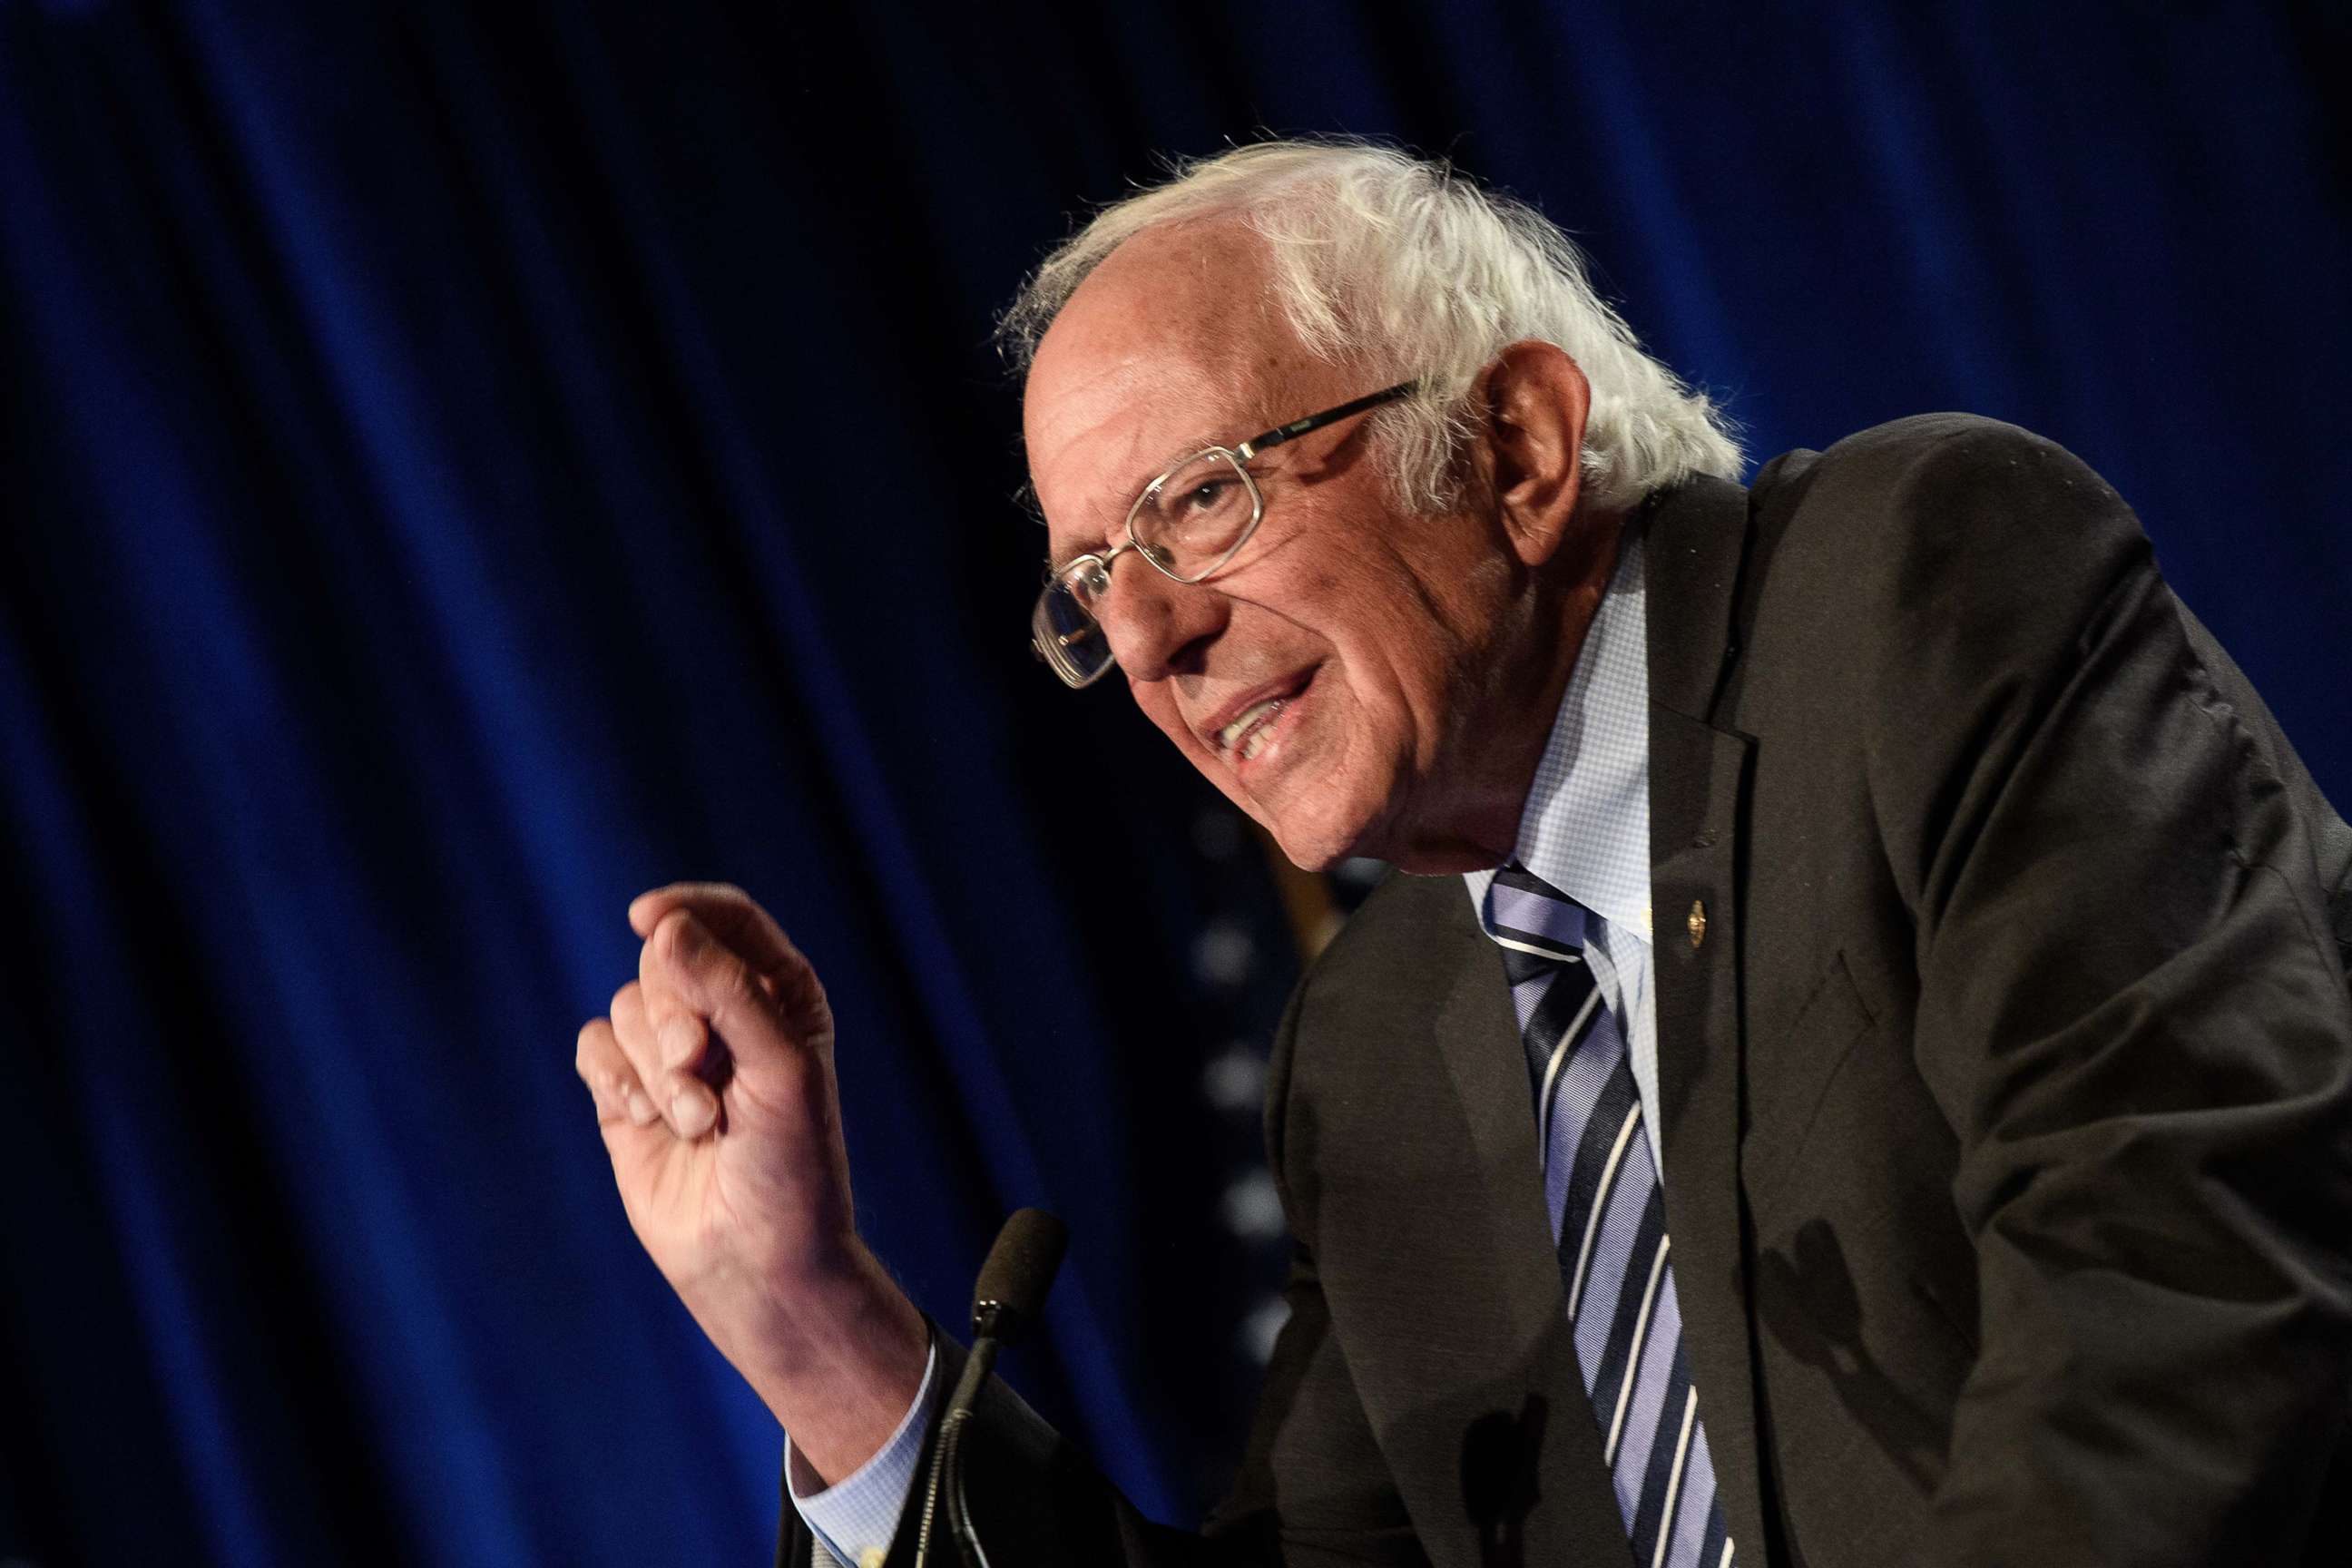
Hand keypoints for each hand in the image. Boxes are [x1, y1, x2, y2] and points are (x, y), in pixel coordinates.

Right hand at [575, 882, 925, 1480]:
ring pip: (625, 1007)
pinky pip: (595, 1048)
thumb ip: (726, 991)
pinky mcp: (627, 1095)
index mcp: (780, 995)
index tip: (649, 918)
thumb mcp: (778, 1069)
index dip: (686, 909)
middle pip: (664, 960)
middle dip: (673, 1013)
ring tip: (697, 1122)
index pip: (728, 919)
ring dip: (654, 1066)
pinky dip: (617, 1080)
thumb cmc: (792, 1167)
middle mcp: (724, 1015)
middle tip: (701, 1071)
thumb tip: (664, 926)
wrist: (758, 1262)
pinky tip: (651, 1124)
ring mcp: (671, 1055)